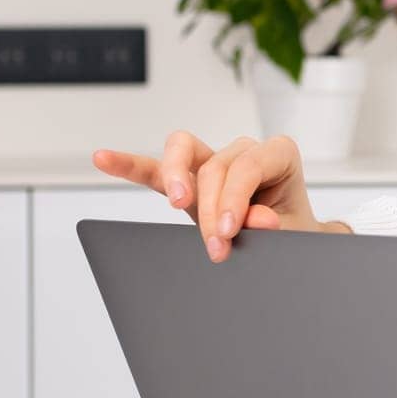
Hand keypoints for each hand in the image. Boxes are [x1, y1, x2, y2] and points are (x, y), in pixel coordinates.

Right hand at [91, 131, 350, 262]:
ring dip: (175, 177)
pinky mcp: (189, 179)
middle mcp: (245, 150)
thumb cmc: (294, 231)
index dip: (234, 198)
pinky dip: (130, 165)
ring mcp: (213, 161)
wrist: (291, 239)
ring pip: (184, 151)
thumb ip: (275, 225)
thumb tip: (256, 218)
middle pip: (215, 165)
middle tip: (214, 247)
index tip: (227, 233)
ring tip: (176, 203)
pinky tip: (103, 159)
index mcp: (277, 154)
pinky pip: (155, 169)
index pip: (247, 167)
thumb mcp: (294, 232)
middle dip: (210, 208)